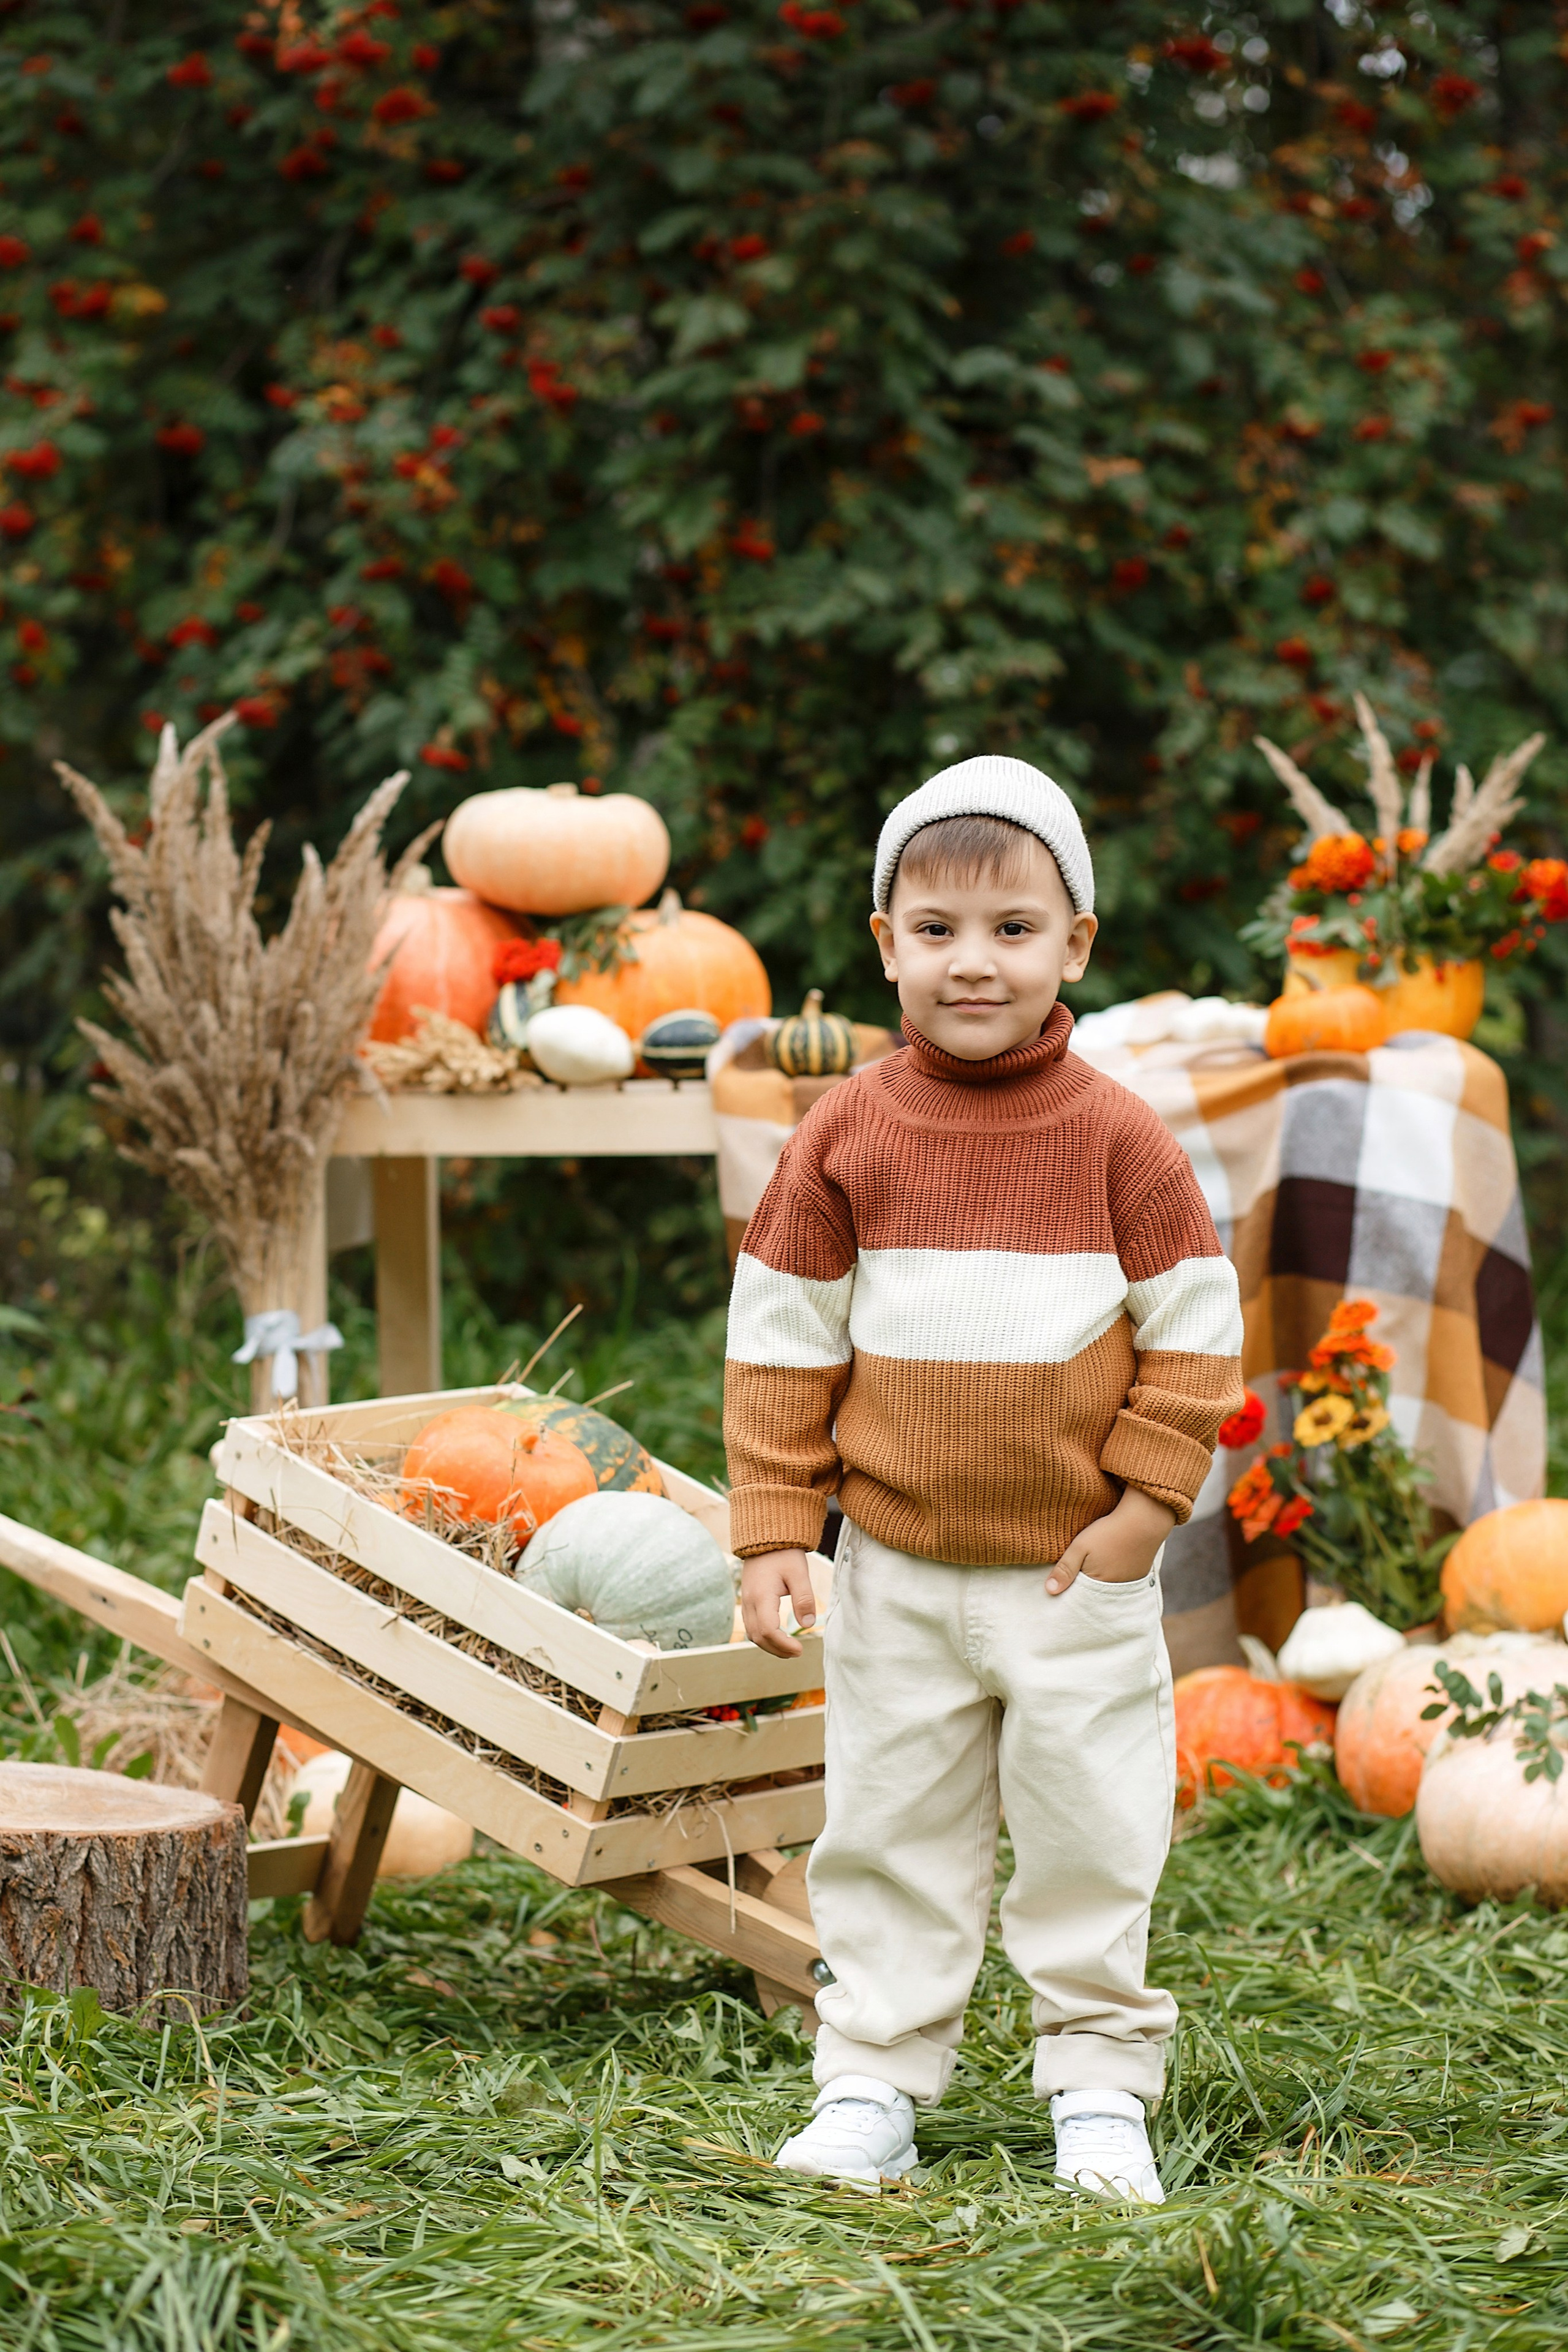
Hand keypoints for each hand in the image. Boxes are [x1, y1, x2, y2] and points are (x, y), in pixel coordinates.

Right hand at [740, 1548, 817, 1657]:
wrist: (765, 1537)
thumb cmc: (784, 1554)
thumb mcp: (799, 1573)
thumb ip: (804, 1599)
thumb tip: (808, 1625)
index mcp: (761, 1596)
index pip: (768, 1630)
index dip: (783, 1645)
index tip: (800, 1649)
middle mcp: (749, 1601)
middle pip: (758, 1637)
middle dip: (777, 1649)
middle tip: (797, 1652)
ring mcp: (746, 1601)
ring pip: (752, 1634)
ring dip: (769, 1645)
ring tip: (789, 1648)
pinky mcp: (747, 1600)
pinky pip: (751, 1626)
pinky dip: (763, 1637)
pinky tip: (778, 1637)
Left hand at [1045, 1488, 1175, 1596]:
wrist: (1144, 1520)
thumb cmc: (1109, 1532)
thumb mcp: (1081, 1547)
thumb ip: (1065, 1569)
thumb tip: (1050, 1591)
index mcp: (1098, 1586)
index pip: (1079, 1597)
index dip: (1069, 1590)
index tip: (1060, 1584)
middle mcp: (1115, 1590)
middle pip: (1093, 1594)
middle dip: (1083, 1588)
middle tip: (1077, 1573)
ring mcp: (1129, 1582)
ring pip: (1107, 1586)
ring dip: (1098, 1580)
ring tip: (1093, 1567)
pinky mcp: (1138, 1574)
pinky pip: (1120, 1580)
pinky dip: (1112, 1573)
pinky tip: (1109, 1562)